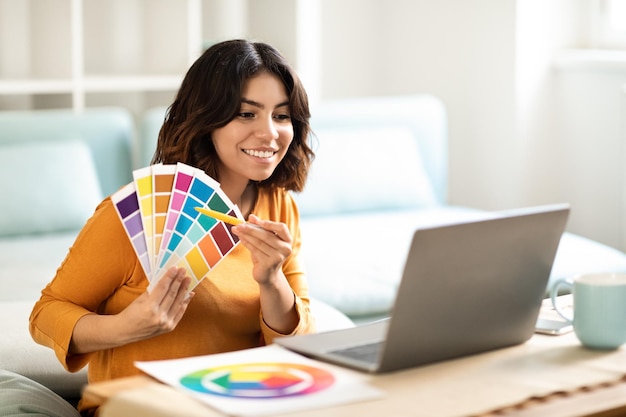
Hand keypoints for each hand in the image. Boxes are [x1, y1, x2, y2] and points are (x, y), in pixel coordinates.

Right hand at [69, 267, 193, 353]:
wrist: (125, 332)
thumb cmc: (130, 313)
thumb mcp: (140, 300)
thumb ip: (154, 291)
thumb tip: (167, 279)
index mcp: (149, 308)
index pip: (163, 288)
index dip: (170, 277)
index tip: (175, 268)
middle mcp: (159, 316)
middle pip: (172, 294)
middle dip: (179, 280)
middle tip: (184, 271)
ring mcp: (165, 323)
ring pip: (178, 302)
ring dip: (184, 289)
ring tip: (188, 279)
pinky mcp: (169, 327)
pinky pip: (180, 312)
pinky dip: (185, 302)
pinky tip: (189, 294)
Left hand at [231, 214, 291, 284]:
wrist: (268, 274)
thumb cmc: (267, 253)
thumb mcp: (266, 239)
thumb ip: (260, 228)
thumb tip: (251, 217)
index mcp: (288, 240)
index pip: (281, 227)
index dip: (269, 223)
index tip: (253, 220)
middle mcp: (286, 248)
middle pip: (267, 235)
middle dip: (250, 229)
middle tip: (238, 224)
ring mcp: (278, 257)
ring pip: (259, 243)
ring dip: (246, 235)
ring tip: (236, 230)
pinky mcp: (269, 264)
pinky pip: (255, 250)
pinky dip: (246, 243)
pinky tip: (240, 239)